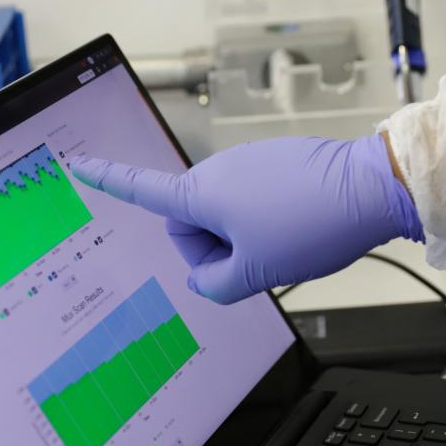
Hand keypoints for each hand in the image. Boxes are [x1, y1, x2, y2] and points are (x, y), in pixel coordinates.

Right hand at [71, 134, 423, 303]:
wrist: (369, 188)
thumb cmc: (309, 226)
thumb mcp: (255, 272)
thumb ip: (214, 284)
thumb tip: (204, 277)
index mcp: (201, 193)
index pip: (142, 188)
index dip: (106, 179)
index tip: (76, 164)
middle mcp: (218, 170)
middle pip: (190, 220)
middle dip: (211, 247)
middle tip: (252, 259)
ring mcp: (247, 163)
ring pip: (223, 212)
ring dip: (240, 235)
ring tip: (280, 241)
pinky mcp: (272, 161)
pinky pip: (250, 197)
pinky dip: (261, 218)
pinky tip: (292, 225)